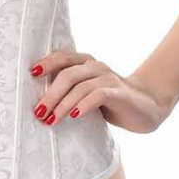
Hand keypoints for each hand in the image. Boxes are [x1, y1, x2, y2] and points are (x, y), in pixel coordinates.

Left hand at [29, 51, 172, 133]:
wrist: (148, 106)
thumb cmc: (111, 101)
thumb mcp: (87, 93)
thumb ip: (69, 92)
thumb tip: (39, 104)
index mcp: (86, 63)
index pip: (62, 58)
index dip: (46, 63)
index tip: (30, 75)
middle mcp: (96, 66)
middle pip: (67, 74)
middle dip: (50, 94)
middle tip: (37, 111)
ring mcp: (108, 78)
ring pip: (80, 86)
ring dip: (62, 104)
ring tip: (50, 119)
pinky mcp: (119, 93)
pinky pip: (98, 95)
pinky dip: (83, 105)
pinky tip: (73, 116)